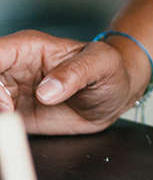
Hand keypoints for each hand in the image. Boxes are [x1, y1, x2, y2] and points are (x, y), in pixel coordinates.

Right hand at [0, 31, 147, 133]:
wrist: (114, 96)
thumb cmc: (109, 70)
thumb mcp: (101, 64)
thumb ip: (76, 73)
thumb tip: (47, 90)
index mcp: (27, 47)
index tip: (5, 100)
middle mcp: (13, 68)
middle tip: (8, 114)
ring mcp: (10, 92)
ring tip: (12, 122)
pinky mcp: (13, 115)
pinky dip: (1, 128)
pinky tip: (10, 131)